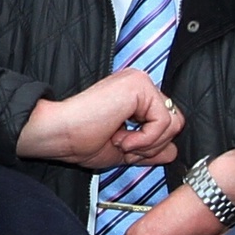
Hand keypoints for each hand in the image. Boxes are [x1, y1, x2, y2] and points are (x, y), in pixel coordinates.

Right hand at [16, 70, 182, 172]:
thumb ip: (149, 149)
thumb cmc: (80, 140)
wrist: (60, 135)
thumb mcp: (123, 150)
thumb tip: (172, 152)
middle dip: (152, 145)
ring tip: (120, 140)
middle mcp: (139, 85)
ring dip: (146, 143)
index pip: (165, 122)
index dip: (150, 144)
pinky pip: (163, 122)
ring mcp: (140, 82)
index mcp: (134, 97)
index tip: (122, 147)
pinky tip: (121, 137)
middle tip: (122, 145)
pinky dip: (144, 139)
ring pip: (173, 123)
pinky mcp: (139, 86)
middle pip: (175, 122)